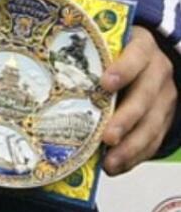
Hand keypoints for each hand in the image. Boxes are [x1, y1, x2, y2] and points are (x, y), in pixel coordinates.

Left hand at [100, 26, 176, 174]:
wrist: (151, 58)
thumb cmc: (117, 52)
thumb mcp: (108, 44)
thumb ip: (89, 54)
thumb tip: (45, 68)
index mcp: (142, 47)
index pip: (136, 55)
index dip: (123, 69)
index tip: (105, 84)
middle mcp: (158, 71)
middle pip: (145, 96)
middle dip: (126, 119)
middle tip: (107, 137)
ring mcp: (164, 97)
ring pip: (152, 124)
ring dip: (131, 147)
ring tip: (110, 163)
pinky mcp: (166, 118)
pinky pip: (154, 141)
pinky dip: (135, 156)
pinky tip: (116, 166)